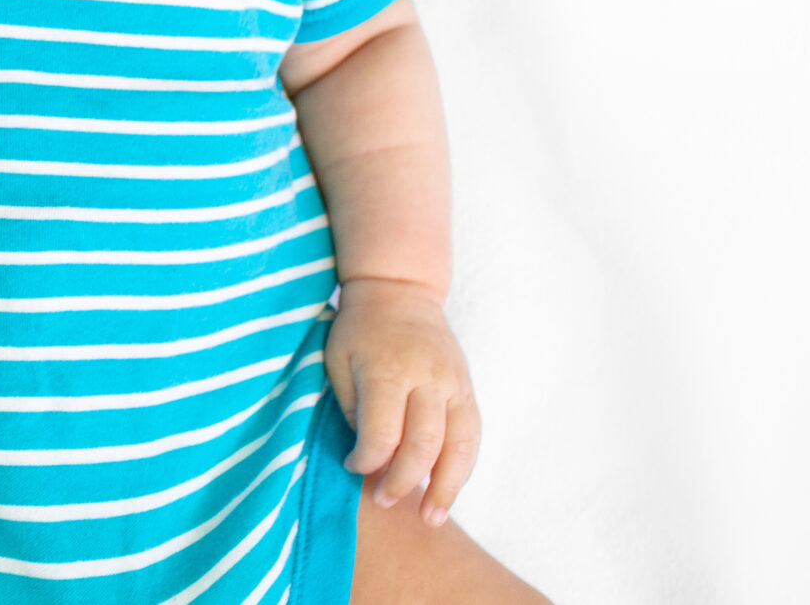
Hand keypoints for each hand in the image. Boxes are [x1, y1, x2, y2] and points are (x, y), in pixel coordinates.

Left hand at [325, 277, 480, 526]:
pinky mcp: (468, 390)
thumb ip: (352, 407)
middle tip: (384, 501)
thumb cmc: (359, 329)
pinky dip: (462, 467)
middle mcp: (427, 378)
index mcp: (388, 369)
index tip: (353, 467)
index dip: (367, 460)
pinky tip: (448, 489)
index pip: (382, 432)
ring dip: (446, 487)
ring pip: (459, 445)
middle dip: (403, 480)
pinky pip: (472, 435)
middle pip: (424, 443)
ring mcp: (453, 384)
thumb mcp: (337, 359)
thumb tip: (368, 454)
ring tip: (431, 518)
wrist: (400, 291)